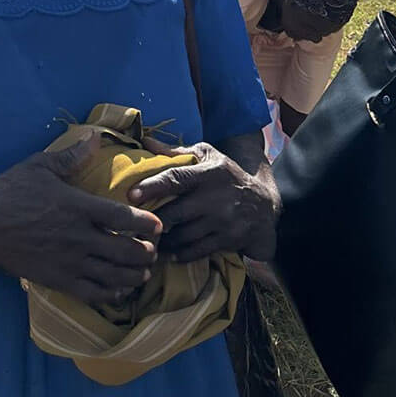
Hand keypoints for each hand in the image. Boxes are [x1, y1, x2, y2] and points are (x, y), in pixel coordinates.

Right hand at [0, 134, 162, 306]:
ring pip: (112, 275)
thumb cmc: (9, 192)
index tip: (159, 225)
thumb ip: (72, 155)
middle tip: (155, 250)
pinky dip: (111, 293)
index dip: (146, 224)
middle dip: (145, 253)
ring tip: (143, 271)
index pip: (122, 217)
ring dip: (133, 274)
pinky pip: (92, 293)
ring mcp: (68, 263)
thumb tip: (96, 136)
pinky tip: (119, 289)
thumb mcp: (40, 166)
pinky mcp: (57, 280)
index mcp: (77, 207)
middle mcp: (78, 238)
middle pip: (124, 250)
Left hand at [129, 138, 279, 263]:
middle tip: (133, 225)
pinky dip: (179, 254)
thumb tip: (145, 142)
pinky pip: (196, 251)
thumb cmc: (228, 176)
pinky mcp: (227, 240)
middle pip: (176, 212)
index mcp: (208, 173)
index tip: (131, 195)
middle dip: (153, 220)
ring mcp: (222, 222)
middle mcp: (215, 198)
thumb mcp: (208, 156)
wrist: (264, 205)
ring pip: (184, 236)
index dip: (153, 186)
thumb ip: (175, 152)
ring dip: (163, 240)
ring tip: (147, 240)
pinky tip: (167, 253)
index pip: (176, 178)